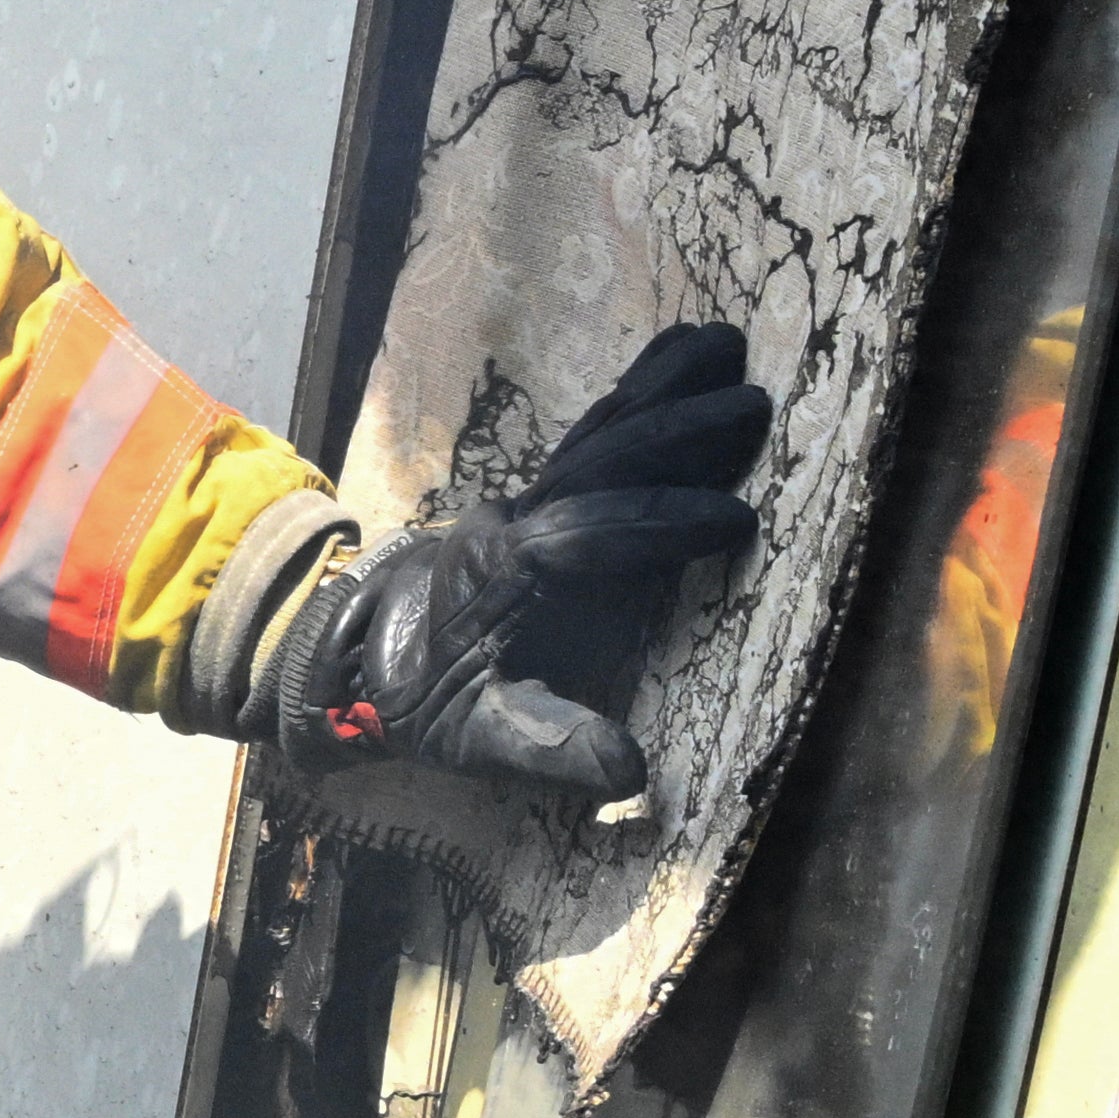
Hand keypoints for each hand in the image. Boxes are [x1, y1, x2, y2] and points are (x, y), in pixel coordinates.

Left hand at [262, 322, 771, 827]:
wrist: (364, 662)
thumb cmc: (432, 704)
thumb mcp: (480, 742)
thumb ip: (551, 750)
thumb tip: (629, 773)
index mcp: (511, 578)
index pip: (591, 538)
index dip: (660, 528)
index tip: (736, 522)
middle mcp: (518, 523)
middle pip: (601, 464)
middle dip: (677, 435)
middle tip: (755, 408)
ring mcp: (529, 500)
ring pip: (599, 433)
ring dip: (664, 390)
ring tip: (728, 344)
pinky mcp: (541, 495)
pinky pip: (595, 434)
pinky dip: (640, 390)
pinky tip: (682, 353)